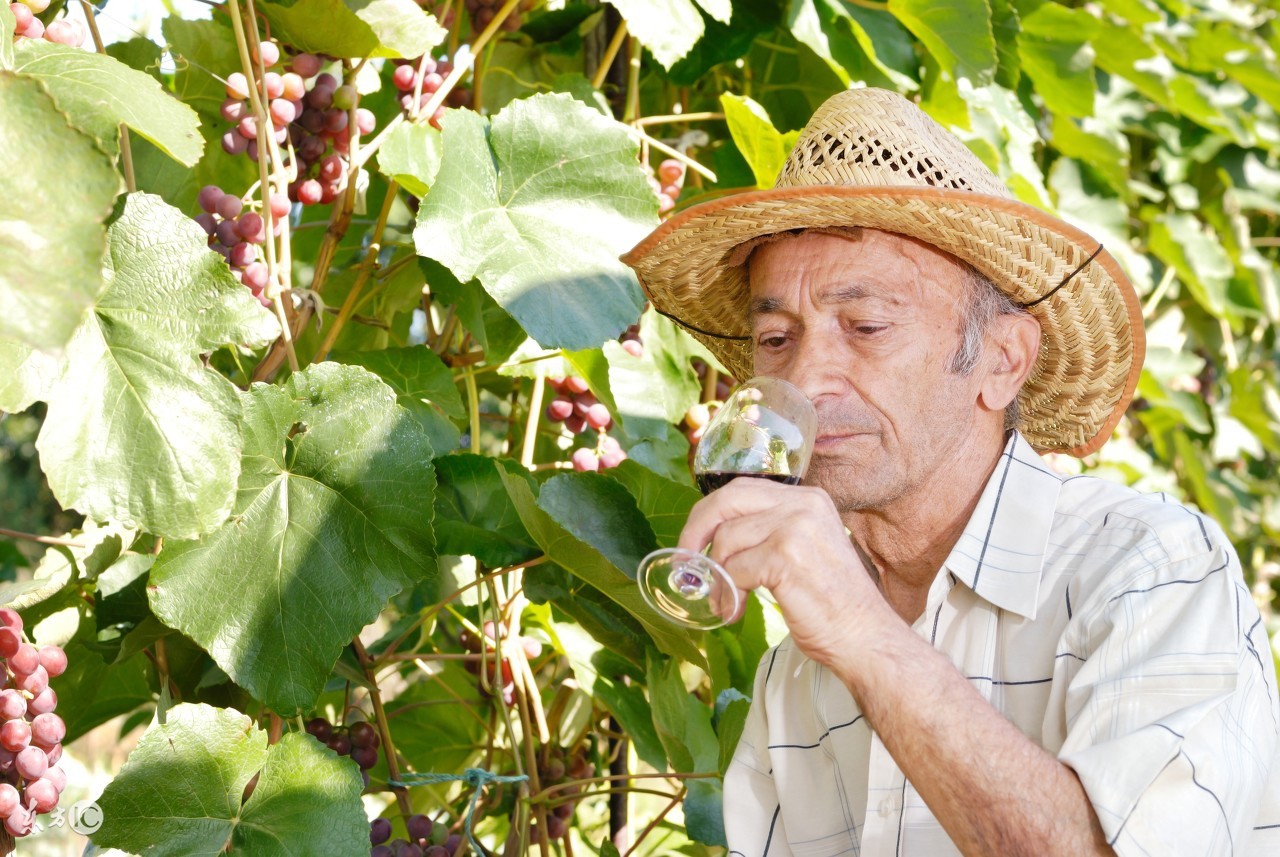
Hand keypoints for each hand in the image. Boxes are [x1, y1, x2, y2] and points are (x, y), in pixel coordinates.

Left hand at [678, 477, 888, 667]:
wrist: (864, 637)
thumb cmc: (831, 603)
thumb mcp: (804, 549)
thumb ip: (768, 533)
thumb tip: (714, 536)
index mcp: (808, 498)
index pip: (741, 490)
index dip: (708, 515)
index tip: (692, 543)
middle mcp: (803, 504)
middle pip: (726, 500)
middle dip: (696, 532)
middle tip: (687, 564)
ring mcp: (795, 527)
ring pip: (726, 541)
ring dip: (717, 578)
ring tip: (725, 603)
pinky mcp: (785, 556)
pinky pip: (734, 570)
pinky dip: (728, 595)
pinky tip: (736, 612)